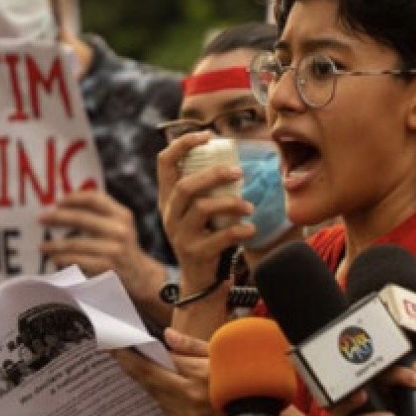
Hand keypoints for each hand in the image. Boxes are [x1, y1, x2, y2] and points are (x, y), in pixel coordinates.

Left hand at [39, 189, 165, 309]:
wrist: (142, 277)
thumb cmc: (123, 249)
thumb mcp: (120, 227)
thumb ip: (101, 214)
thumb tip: (65, 204)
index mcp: (122, 215)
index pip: (95, 198)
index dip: (73, 198)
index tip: (56, 201)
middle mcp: (119, 229)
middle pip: (80, 218)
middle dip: (56, 218)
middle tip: (41, 219)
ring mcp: (113, 249)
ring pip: (75, 243)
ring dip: (54, 245)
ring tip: (42, 246)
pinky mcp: (106, 267)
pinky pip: (77, 261)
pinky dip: (63, 259)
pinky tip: (55, 259)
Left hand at [111, 327, 213, 415]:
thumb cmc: (245, 383)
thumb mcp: (223, 356)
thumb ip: (192, 346)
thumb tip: (167, 336)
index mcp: (197, 376)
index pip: (156, 361)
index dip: (134, 352)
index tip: (118, 342)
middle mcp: (187, 398)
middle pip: (147, 379)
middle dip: (130, 364)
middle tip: (115, 349)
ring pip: (154, 394)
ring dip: (146, 379)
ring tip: (135, 363)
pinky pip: (165, 408)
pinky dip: (161, 395)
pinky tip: (161, 385)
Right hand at [157, 131, 253, 294]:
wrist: (201, 280)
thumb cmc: (205, 236)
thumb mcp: (198, 211)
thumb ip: (206, 188)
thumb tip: (233, 157)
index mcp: (168, 198)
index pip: (164, 162)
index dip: (183, 144)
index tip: (208, 135)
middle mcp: (169, 215)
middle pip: (185, 186)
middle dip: (214, 175)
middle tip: (238, 172)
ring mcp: (180, 236)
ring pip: (201, 209)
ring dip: (231, 203)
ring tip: (249, 207)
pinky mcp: (195, 254)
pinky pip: (219, 237)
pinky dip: (239, 231)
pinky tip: (251, 229)